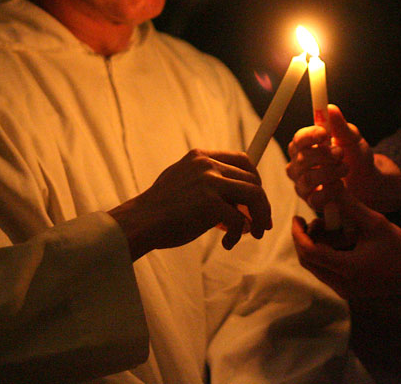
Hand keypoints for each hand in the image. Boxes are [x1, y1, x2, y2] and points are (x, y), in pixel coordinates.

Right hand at [109, 149, 272, 259]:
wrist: (139, 223)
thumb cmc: (160, 210)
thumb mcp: (183, 182)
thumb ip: (209, 184)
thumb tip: (240, 204)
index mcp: (200, 157)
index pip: (242, 159)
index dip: (255, 180)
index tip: (257, 200)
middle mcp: (207, 165)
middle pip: (253, 179)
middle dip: (261, 204)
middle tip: (260, 224)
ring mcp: (209, 182)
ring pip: (254, 195)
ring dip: (259, 217)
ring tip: (254, 233)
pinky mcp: (210, 204)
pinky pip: (240, 220)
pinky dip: (239, 234)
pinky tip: (228, 244)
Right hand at [287, 104, 400, 211]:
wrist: (367, 180)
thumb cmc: (354, 156)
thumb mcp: (352, 138)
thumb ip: (340, 126)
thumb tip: (330, 108)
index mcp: (304, 146)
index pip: (297, 139)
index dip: (309, 136)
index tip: (324, 133)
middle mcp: (298, 165)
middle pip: (300, 159)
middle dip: (323, 155)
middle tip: (340, 153)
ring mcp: (303, 184)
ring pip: (307, 179)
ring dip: (330, 172)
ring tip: (345, 167)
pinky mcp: (312, 202)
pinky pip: (315, 199)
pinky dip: (330, 191)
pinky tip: (340, 185)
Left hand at [291, 191, 400, 299]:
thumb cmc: (399, 246)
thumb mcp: (375, 222)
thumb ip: (350, 205)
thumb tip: (330, 186)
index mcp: (348, 268)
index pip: (310, 252)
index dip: (298, 234)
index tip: (297, 218)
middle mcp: (343, 284)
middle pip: (308, 262)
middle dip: (304, 240)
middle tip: (308, 221)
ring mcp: (345, 291)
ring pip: (315, 269)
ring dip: (313, 247)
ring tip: (324, 227)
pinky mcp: (349, 291)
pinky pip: (326, 273)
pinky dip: (323, 256)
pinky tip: (333, 240)